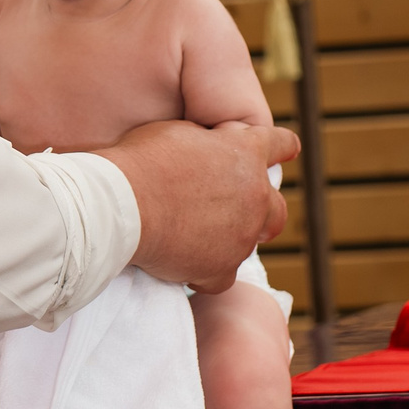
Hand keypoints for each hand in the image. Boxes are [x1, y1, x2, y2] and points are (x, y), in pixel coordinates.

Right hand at [96, 119, 297, 293]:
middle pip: (277, 209)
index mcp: (247, 153)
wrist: (121, 207)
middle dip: (263, 210)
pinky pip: (222, 277)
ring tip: (198, 239)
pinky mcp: (221, 270)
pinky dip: (206, 272)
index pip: (281, 144)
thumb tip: (208, 149)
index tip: (287, 150)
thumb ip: (206, 142)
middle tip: (240, 211)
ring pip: (248, 244)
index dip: (283, 147)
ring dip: (229, 240)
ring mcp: (242, 236)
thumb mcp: (177, 132)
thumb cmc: (141, 162)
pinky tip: (186, 265)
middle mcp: (255, 196)